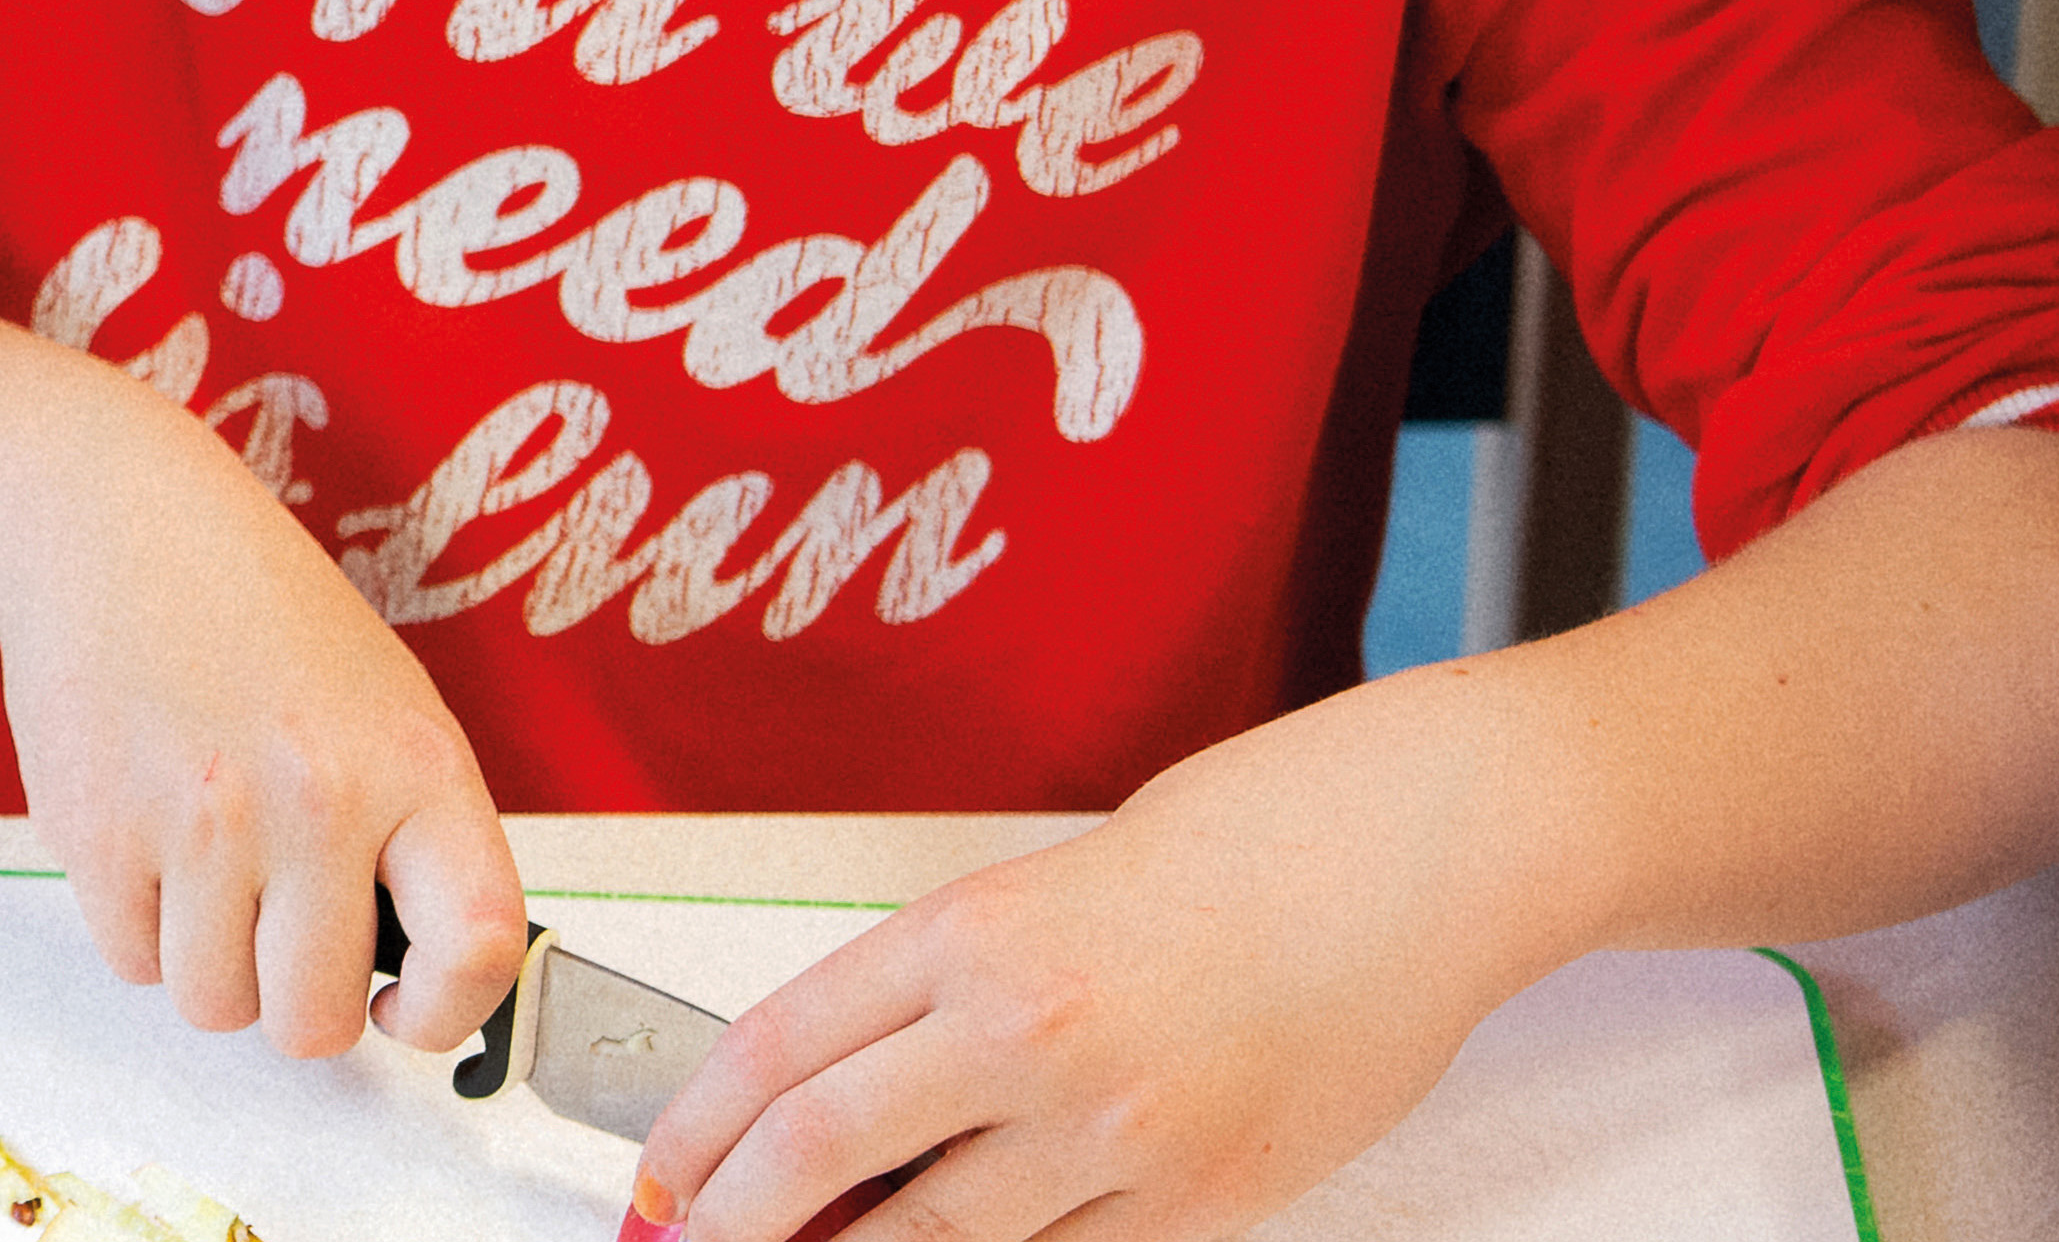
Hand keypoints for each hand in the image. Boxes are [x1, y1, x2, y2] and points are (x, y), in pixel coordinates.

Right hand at [0, 371, 524, 1064]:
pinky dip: (137, 923)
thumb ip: (414, 838)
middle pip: (313, 1020)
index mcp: (414, 763)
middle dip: (290, 993)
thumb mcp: (385, 703)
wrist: (117, 524)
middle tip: (273, 922)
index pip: (478, 945)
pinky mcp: (100, 831)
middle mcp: (318, 798)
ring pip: (213, 1005)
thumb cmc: (257, 615)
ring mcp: (205, 820)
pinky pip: (130, 961)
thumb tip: (414, 979)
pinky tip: (146, 831)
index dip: (448, 1010)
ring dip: (207, 960)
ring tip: (205, 862)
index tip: (406, 1007)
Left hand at [625, 699, 1542, 1241]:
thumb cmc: (1230, 854)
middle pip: (817, 1154)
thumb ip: (931, 996)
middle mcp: (1023, 1031)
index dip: (694, 1131)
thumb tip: (825, 1107)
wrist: (1400, 855)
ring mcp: (1113, 1126)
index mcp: (967, 936)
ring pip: (928, 1240)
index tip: (658, 1178)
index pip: (775, 1050)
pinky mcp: (1198, 1198)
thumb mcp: (1034, 896)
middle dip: (731, 1220)